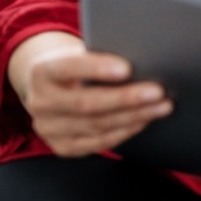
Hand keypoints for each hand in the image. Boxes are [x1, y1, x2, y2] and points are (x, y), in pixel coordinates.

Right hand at [9, 32, 172, 156]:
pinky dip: (123, 132)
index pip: (68, 68)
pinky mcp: (61, 146)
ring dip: (133, 117)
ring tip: (161, 107)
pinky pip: (96, 143)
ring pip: (95, 125)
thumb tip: (144, 60)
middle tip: (158, 92)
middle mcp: (40, 102)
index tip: (127, 68)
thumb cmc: (76, 66)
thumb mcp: (81, 53)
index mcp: (42, 71)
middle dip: (126, 98)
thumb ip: (102, 56)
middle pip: (86, 103)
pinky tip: (143, 121)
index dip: (97, 68)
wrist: (49, 88)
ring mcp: (48, 128)